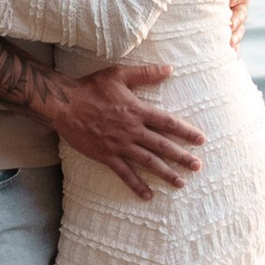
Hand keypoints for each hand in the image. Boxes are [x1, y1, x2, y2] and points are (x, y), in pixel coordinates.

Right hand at [54, 61, 204, 201]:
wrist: (64, 105)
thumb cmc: (91, 88)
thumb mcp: (119, 75)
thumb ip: (145, 73)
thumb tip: (169, 69)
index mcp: (137, 111)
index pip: (168, 122)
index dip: (186, 131)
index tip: (201, 139)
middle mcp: (132, 130)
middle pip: (162, 145)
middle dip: (182, 156)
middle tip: (197, 166)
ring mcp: (120, 145)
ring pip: (148, 162)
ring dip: (165, 173)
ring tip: (180, 183)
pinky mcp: (107, 156)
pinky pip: (125, 173)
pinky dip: (136, 185)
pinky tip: (147, 195)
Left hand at [227, 0, 250, 48]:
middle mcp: (238, 5)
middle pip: (241, 14)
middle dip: (236, 21)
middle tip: (229, 25)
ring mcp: (234, 19)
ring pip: (238, 30)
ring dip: (235, 38)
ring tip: (230, 46)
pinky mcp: (228, 30)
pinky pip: (232, 41)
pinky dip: (233, 50)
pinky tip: (231, 57)